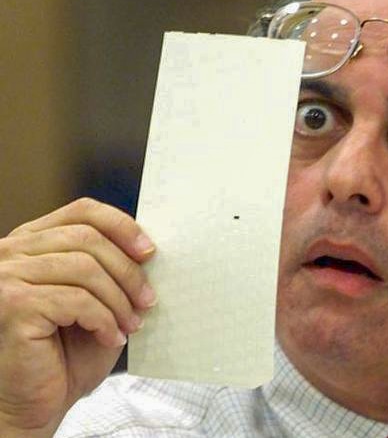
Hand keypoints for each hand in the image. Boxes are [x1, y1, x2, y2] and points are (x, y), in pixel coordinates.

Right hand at [0, 198, 155, 435]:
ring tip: (130, 324)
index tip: (149, 252)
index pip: (83, 211)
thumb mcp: (99, 299)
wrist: (37, 400)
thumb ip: (113, 268)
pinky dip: (104, 320)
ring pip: (85, 268)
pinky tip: (111, 337)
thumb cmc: (67, 352)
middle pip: (88, 238)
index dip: (122, 226)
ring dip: (119, 300)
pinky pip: (76, 300)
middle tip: (148, 300)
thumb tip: (149, 248)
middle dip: (127, 271)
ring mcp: (7, 277)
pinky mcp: (12, 305)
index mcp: (34, 242)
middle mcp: (13, 253)